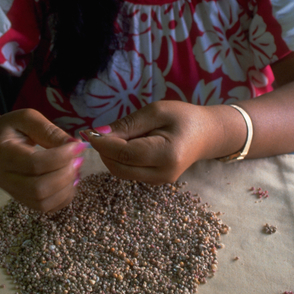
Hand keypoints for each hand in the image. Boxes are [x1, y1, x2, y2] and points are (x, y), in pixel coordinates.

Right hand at [0, 108, 86, 211]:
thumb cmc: (9, 129)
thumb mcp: (26, 119)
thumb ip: (49, 130)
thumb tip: (75, 144)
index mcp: (3, 153)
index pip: (35, 163)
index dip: (61, 157)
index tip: (77, 145)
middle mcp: (4, 178)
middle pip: (39, 188)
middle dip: (65, 175)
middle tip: (78, 160)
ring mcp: (12, 192)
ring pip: (42, 203)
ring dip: (66, 188)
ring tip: (75, 170)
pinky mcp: (22, 200)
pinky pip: (45, 208)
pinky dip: (63, 198)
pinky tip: (69, 181)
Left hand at [83, 101, 219, 183]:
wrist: (207, 134)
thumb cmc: (184, 117)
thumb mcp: (156, 111)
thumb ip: (128, 124)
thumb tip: (99, 133)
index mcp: (166, 155)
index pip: (124, 154)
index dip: (102, 144)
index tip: (86, 131)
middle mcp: (162, 174)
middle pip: (118, 167)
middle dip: (103, 151)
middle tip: (96, 131)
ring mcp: (159, 181)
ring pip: (121, 172)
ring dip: (110, 155)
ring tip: (113, 135)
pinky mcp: (154, 181)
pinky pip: (128, 172)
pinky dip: (119, 159)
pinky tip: (123, 143)